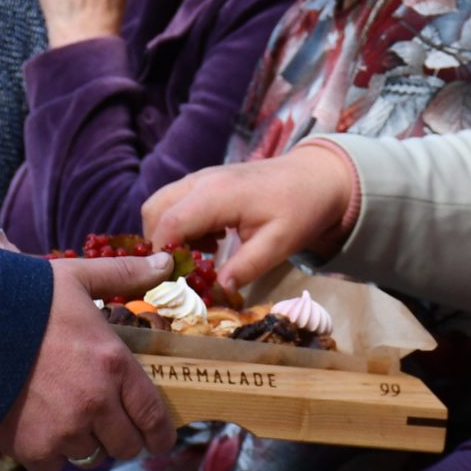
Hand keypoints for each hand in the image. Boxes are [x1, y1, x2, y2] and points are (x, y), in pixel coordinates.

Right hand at [0, 254, 175, 470]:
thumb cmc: (24, 298)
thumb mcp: (77, 278)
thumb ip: (125, 275)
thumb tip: (166, 262)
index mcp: (114, 364)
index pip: (152, 415)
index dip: (161, 433)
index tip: (160, 439)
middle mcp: (96, 404)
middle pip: (125, 445)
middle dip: (121, 436)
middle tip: (107, 423)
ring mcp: (63, 431)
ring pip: (89, 455)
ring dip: (83, 441)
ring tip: (67, 417)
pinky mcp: (30, 449)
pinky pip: (53, 464)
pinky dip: (49, 451)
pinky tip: (38, 426)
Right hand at [142, 142, 354, 293]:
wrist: (316, 177)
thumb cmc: (300, 209)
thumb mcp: (279, 245)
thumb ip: (246, 268)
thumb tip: (217, 292)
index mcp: (216, 195)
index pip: (169, 224)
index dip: (162, 256)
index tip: (171, 282)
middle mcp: (201, 181)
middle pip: (154, 210)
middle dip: (158, 245)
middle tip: (183, 272)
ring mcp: (201, 177)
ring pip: (160, 204)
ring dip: (168, 234)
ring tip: (200, 258)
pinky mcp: (205, 181)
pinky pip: (175, 201)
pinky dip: (179, 224)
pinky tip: (209, 242)